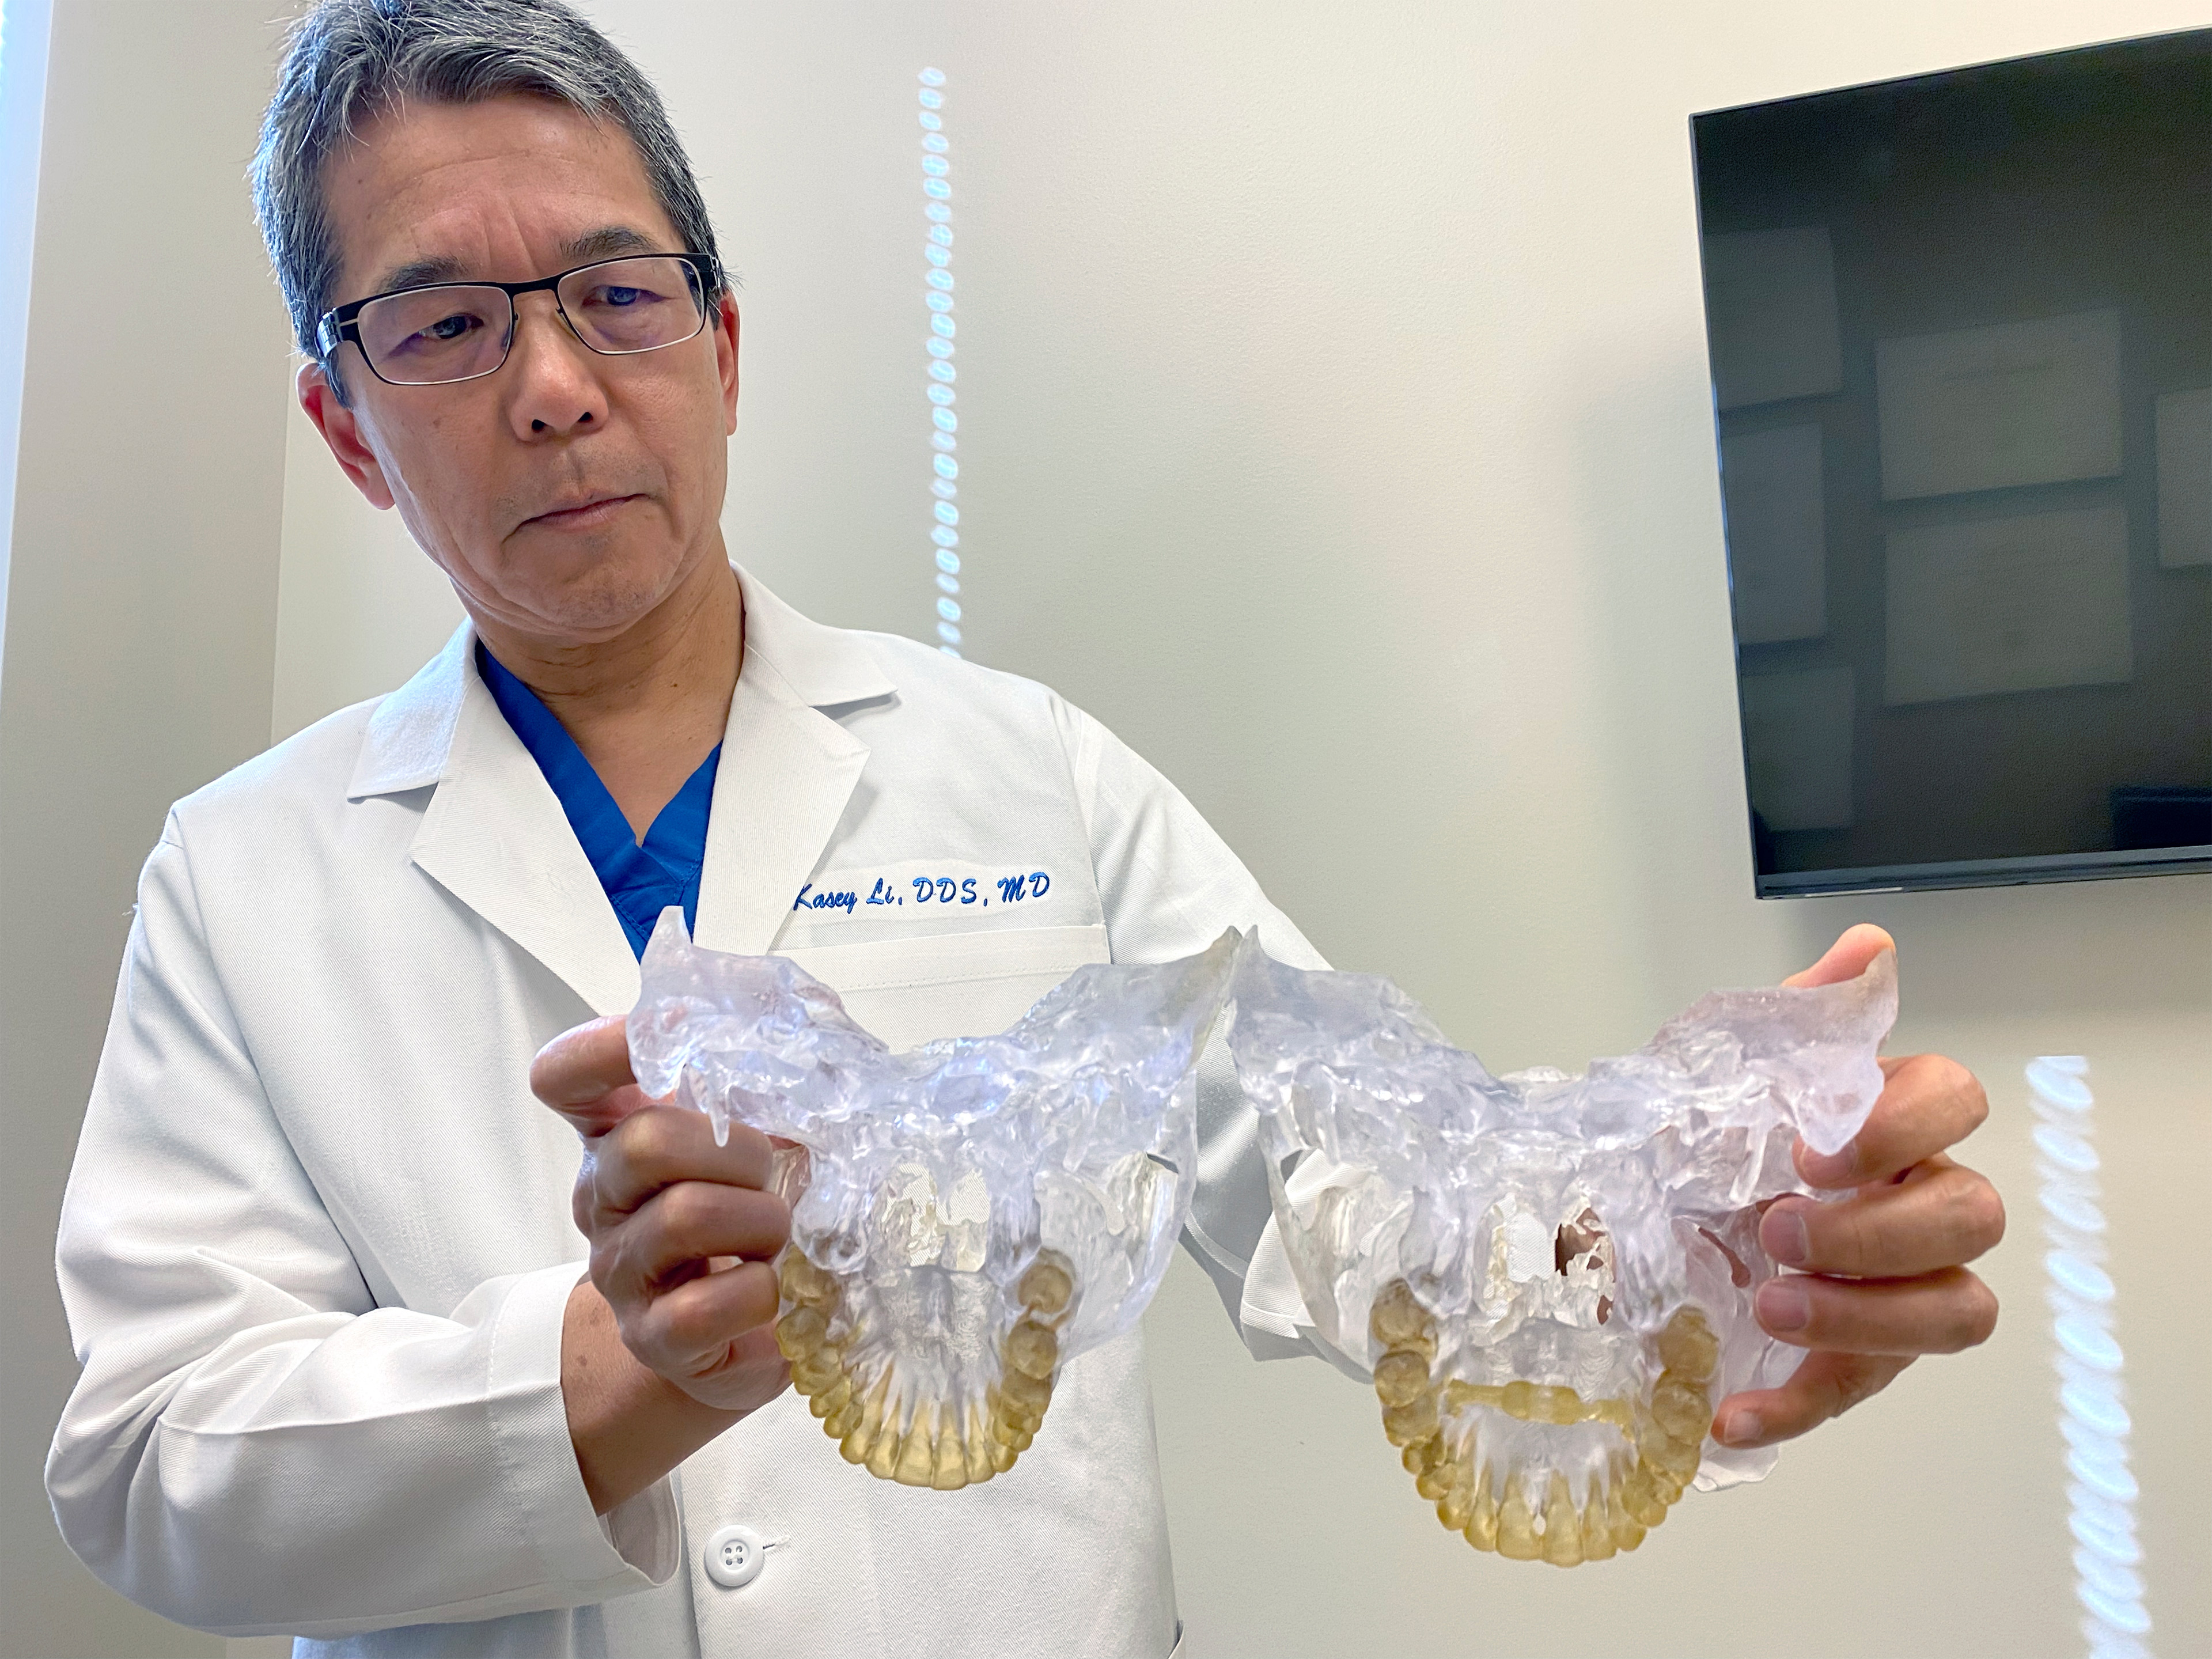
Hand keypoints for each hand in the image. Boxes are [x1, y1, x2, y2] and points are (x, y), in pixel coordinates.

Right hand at [532, 1015, 790, 1509]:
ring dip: (761, 1218)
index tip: (668, 1034)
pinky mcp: (655, 1339)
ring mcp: (621, 1272)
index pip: (566, 1076)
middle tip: (773, 1170)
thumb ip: (775, 1068)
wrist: (740, 1331)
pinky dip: (759, 1290)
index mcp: (617, 1132)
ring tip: (779, 1231)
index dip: (603, 1045)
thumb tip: (816, 1008)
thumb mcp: (760, 1132)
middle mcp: (604, 1197)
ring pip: (682, 1217)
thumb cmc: (750, 1213)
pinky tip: (770, 1287)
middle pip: (642, 1141)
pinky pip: (704, 1306)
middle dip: (735, 1148)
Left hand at [1712, 924, 2004, 1449]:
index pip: (1955, 1099)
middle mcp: (1916, 1200)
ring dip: (1868, 1320)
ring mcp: (1898, 1287)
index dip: (1904, 1125)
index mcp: (1890, 1118)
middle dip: (1879, 1232)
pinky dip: (1792, 1411)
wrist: (1625, 1217)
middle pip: (1970, 1217)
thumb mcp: (1725, 1065)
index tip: (1817, 1150)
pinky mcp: (1853, 1358)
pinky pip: (1853, 1395)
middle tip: (1779, 1231)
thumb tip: (1867, 948)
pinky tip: (1729, 1419)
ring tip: (1772, 1309)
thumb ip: (1801, 1016)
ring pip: (1956, 1312)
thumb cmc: (1700, 1132)